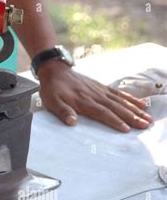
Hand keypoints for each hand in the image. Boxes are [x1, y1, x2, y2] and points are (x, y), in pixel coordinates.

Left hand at [38, 60, 152, 131]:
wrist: (55, 70)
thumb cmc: (52, 89)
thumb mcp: (52, 102)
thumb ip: (63, 112)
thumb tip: (72, 122)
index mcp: (84, 101)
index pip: (102, 113)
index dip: (114, 121)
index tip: (126, 129)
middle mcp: (95, 96)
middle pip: (116, 108)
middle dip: (132, 117)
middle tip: (145, 126)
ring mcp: (100, 90)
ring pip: (121, 101)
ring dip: (135, 110)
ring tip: (148, 118)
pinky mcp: (101, 87)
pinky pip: (118, 94)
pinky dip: (131, 99)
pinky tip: (141, 103)